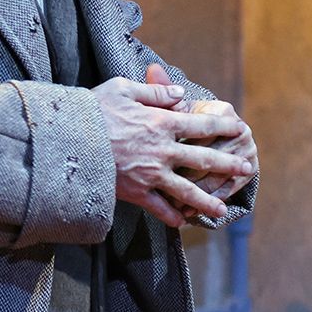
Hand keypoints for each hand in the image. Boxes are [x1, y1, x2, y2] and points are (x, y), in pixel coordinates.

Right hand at [94, 71, 254, 226]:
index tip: (239, 128)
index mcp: (161, 123)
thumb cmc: (92, 110)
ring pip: (187, 191)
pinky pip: (158, 208)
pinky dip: (171, 217)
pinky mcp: (135, 192)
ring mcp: (150, 174)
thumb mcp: (122, 88)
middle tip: (246, 168)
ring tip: (222, 211)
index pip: (201, 125)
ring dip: (206, 201)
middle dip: (227, 165)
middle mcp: (162, 150)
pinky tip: (182, 223)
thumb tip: (180, 94)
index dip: (223, 127)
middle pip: (203, 159)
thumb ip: (155, 92)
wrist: (66, 142)